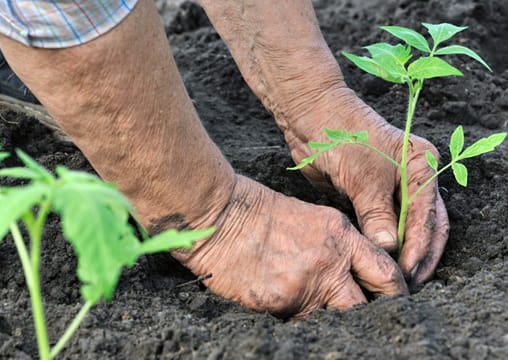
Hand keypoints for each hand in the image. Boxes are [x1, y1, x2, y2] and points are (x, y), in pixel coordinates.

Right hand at [174, 175, 407, 317]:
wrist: (220, 216)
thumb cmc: (257, 211)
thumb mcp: (308, 217)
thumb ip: (333, 244)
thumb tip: (345, 272)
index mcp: (340, 234)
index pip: (385, 272)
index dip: (394, 294)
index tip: (391, 303)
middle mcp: (331, 261)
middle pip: (366, 306)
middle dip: (368, 318)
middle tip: (364, 323)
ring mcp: (307, 284)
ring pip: (333, 321)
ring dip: (328, 321)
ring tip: (314, 309)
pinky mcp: (282, 303)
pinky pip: (299, 324)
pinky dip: (298, 321)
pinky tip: (286, 307)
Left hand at [284, 85, 448, 285]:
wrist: (311, 117)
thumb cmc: (342, 138)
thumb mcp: (363, 177)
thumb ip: (377, 213)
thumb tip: (389, 248)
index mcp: (421, 167)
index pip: (429, 216)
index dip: (419, 248)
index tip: (407, 274)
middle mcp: (413, 179)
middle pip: (424, 226)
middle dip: (417, 256)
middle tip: (405, 285)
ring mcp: (391, 189)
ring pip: (403, 229)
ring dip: (399, 254)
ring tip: (391, 281)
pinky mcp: (369, 197)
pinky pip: (379, 227)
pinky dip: (379, 245)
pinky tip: (375, 264)